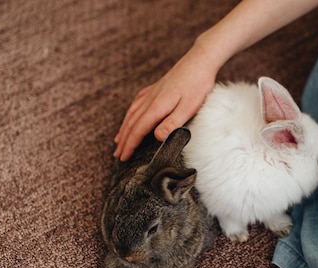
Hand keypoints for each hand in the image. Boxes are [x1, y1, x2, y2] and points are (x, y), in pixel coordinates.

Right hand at [113, 45, 217, 160]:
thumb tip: (156, 137)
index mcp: (157, 107)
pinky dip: (130, 113)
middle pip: (132, 123)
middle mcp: (150, 100)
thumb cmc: (197, 85)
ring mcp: (152, 93)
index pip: (138, 130)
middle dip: (124, 140)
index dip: (130, 145)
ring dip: (124, 128)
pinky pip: (137, 103)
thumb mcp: (188, 108)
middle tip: (117, 155)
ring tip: (118, 140)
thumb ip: (172, 123)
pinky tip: (130, 116)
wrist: (199, 61)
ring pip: (132, 113)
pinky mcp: (156, 88)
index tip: (123, 157)